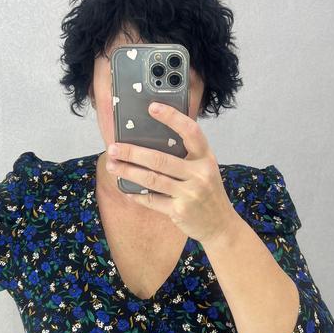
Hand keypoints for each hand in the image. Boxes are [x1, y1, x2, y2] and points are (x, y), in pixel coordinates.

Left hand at [105, 101, 237, 244]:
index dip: (172, 118)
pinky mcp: (180, 211)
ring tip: (112, 165)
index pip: (190, 131)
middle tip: (113, 148)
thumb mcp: (205, 170)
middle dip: (132, 152)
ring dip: (128, 171)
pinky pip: (152, 200)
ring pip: (152, 179)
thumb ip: (186, 157)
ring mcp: (190, 193)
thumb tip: (150, 142)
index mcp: (206, 158)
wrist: (221, 225)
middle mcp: (200, 174)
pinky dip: (136, 194)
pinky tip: (125, 188)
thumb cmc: (208, 193)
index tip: (152, 107)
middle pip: (160, 159)